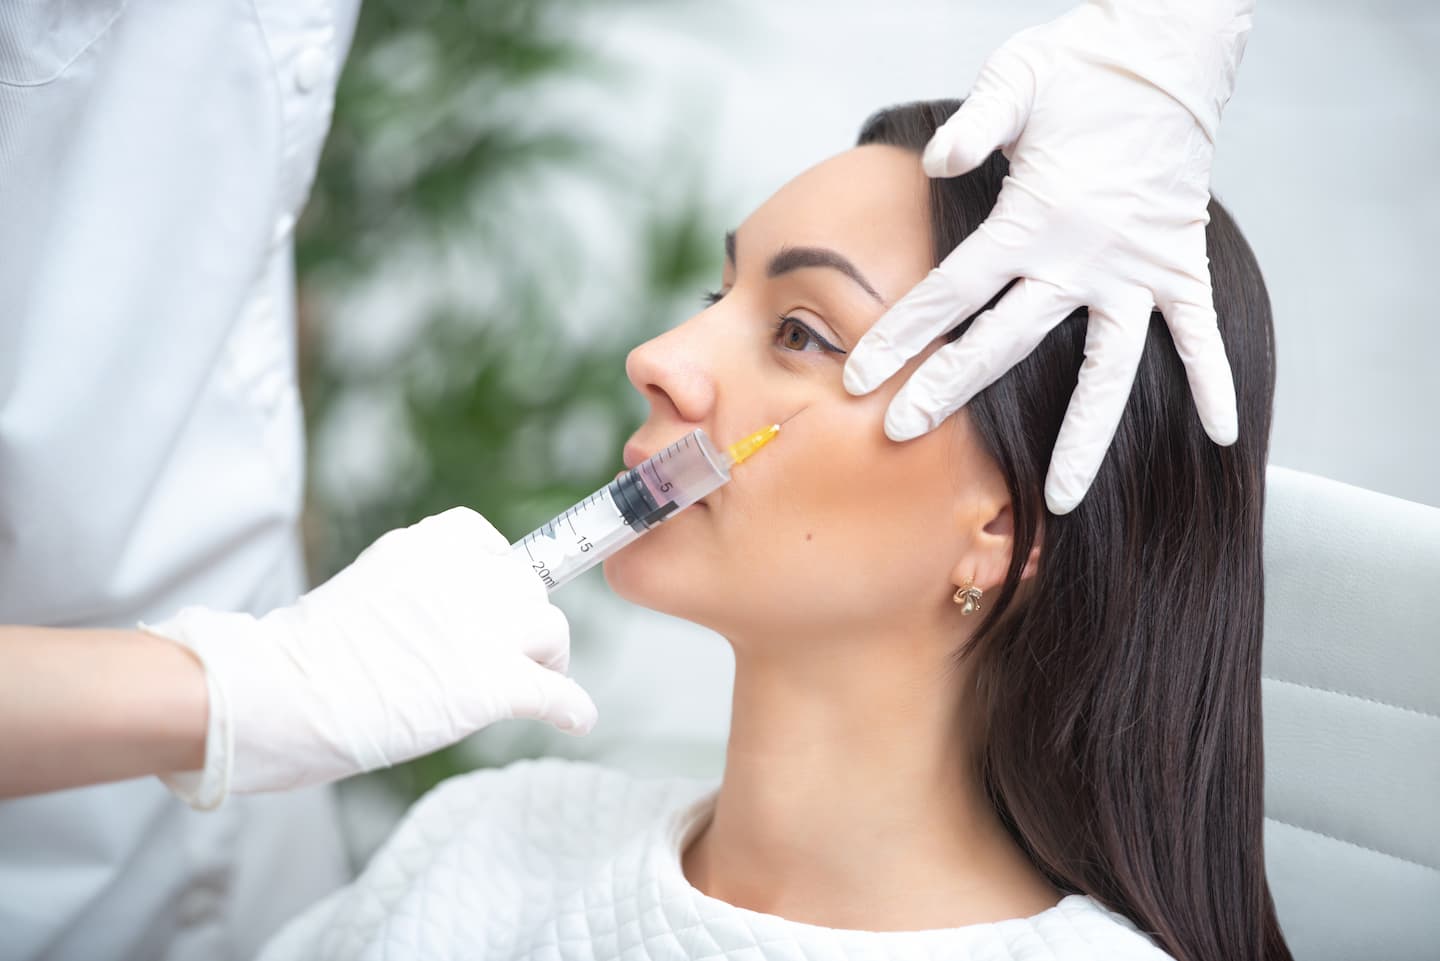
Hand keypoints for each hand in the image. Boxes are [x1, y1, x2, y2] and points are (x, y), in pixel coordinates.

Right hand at [143, 507, 595, 807]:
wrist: (277, 692)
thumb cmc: (302, 656)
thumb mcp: (365, 589)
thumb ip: (413, 593)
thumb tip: (439, 626)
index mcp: (428, 543)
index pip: (488, 544)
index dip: (495, 580)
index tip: (485, 606)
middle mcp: (467, 573)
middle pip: (526, 587)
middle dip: (520, 622)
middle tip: (504, 656)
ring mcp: (485, 627)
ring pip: (551, 630)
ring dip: (548, 659)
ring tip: (538, 684)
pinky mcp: (493, 682)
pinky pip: (556, 692)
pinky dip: (571, 707)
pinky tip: (576, 719)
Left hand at [844, 0, 1253, 512]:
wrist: (1168, 54)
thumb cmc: (1082, 68)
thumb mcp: (1016, 78)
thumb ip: (974, 126)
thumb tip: (930, 162)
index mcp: (1032, 218)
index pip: (952, 290)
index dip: (903, 334)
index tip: (860, 379)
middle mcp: (1081, 256)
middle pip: (1006, 340)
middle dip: (950, 390)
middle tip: (903, 436)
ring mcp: (1135, 269)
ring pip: (1110, 369)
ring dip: (1084, 436)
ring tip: (1060, 500)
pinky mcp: (1179, 265)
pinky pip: (1199, 333)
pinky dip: (1213, 378)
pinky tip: (1220, 434)